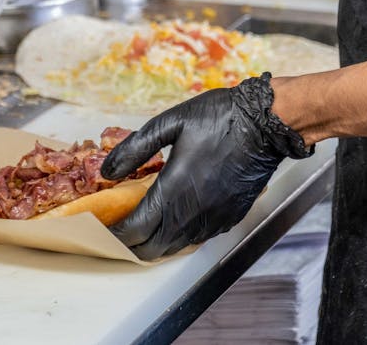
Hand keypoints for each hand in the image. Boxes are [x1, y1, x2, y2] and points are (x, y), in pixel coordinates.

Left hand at [101, 73, 312, 259]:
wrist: (265, 124)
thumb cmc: (218, 118)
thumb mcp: (171, 123)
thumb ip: (135, 148)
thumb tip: (106, 172)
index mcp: (175, 189)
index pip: (136, 230)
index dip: (115, 234)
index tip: (101, 229)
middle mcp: (193, 212)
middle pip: (153, 248)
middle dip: (130, 245)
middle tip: (116, 232)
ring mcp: (214, 219)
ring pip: (175, 247)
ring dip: (154, 243)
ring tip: (140, 229)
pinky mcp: (229, 218)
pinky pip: (197, 239)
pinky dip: (178, 238)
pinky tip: (172, 222)